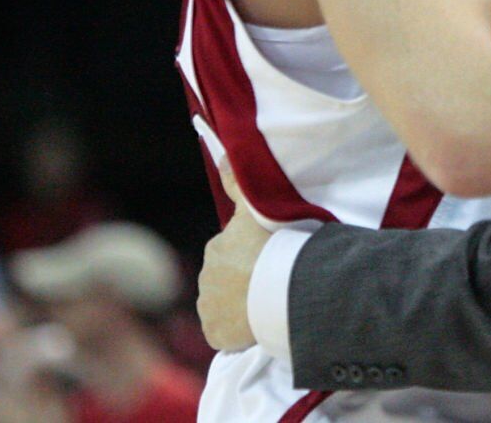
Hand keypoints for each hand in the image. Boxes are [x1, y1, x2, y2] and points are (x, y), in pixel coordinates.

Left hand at [198, 165, 269, 350]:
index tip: (270, 260)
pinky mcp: (216, 336)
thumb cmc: (276, 244)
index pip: (231, 253)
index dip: (251, 257)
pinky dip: (239, 331)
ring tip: (269, 304)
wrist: (285, 288)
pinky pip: (227, 334)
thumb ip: (238, 182)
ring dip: (241, 306)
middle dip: (244, 281)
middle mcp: (206, 279)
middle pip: (227, 280)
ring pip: (225, 307)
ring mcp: (210, 310)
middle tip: (273, 281)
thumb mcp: (258, 207)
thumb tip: (222, 153)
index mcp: (216, 249)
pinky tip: (258, 324)